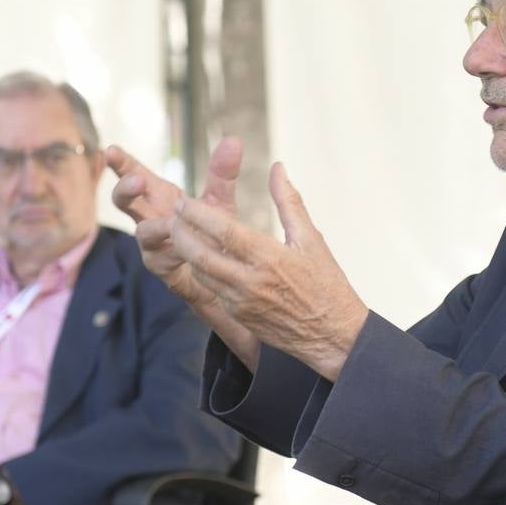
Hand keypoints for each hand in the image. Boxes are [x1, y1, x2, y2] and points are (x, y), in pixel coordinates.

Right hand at [108, 139, 260, 363]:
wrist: (221, 273)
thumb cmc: (211, 232)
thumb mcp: (218, 201)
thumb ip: (222, 174)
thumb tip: (233, 140)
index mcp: (159, 198)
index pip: (136, 174)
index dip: (121, 163)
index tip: (110, 149)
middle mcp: (149, 218)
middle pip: (123, 202)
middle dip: (126, 190)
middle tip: (136, 181)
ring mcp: (152, 245)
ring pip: (143, 232)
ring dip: (156, 225)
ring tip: (172, 222)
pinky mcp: (162, 268)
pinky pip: (161, 259)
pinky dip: (173, 251)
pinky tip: (185, 251)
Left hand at [170, 162, 368, 380]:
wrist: (333, 336)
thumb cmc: (327, 284)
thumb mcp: (312, 239)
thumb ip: (289, 202)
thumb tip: (278, 168)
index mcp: (269, 258)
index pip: (222, 230)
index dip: (197, 213)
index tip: (184, 200)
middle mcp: (250, 281)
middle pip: (199, 254)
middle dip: (179, 232)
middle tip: (172, 214)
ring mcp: (241, 302)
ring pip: (200, 273)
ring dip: (186, 251)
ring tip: (181, 231)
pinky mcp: (239, 316)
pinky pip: (211, 289)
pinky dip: (202, 270)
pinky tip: (202, 256)